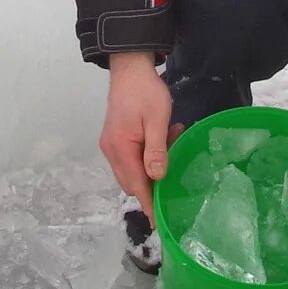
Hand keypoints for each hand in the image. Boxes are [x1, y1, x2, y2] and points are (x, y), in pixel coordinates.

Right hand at [99, 51, 174, 204]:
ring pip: (133, 169)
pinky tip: (163, 137)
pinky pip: (132, 157)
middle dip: (154, 181)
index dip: (148, 203)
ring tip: (172, 138)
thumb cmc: (145, 91)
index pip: (136, 184)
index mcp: (121, 148)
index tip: (158, 221)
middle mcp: (111, 150)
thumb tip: (157, 177)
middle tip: (176, 161)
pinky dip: (147, 155)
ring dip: (152, 165)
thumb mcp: (157, 119)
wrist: (129, 67)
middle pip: (132, 181)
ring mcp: (111, 145)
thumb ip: (156, 149)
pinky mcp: (115, 138)